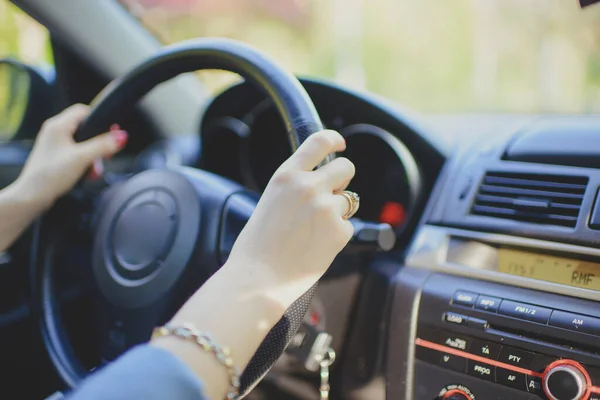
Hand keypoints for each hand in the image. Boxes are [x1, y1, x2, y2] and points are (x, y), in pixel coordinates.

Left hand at [15, 104, 126, 211]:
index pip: (83, 110)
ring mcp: (54, 144)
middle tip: (107, 155)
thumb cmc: (51, 175)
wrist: (32, 196)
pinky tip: (87, 174)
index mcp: (58, 126)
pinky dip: (84, 162)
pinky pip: (76, 153)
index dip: (100, 119)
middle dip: (99, 144)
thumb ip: (103, 146)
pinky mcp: (55, 156)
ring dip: (93, 156)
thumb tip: (121, 136)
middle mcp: (54, 131)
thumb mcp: (82, 158)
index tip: (112, 132)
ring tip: (95, 171)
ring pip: (82, 143)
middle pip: (85, 129)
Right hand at [226, 130, 355, 295]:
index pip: (319, 141)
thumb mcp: (270, 202)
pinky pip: (348, 226)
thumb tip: (319, 183)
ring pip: (349, 199)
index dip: (335, 140)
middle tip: (333, 193)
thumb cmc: (257, 246)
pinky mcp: (340, 231)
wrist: (258, 279)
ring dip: (338, 211)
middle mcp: (309, 186)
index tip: (341, 145)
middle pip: (346, 167)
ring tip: (314, 230)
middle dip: (343, 179)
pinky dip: (337, 235)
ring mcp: (326, 208)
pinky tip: (316, 246)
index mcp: (286, 176)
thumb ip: (293, 188)